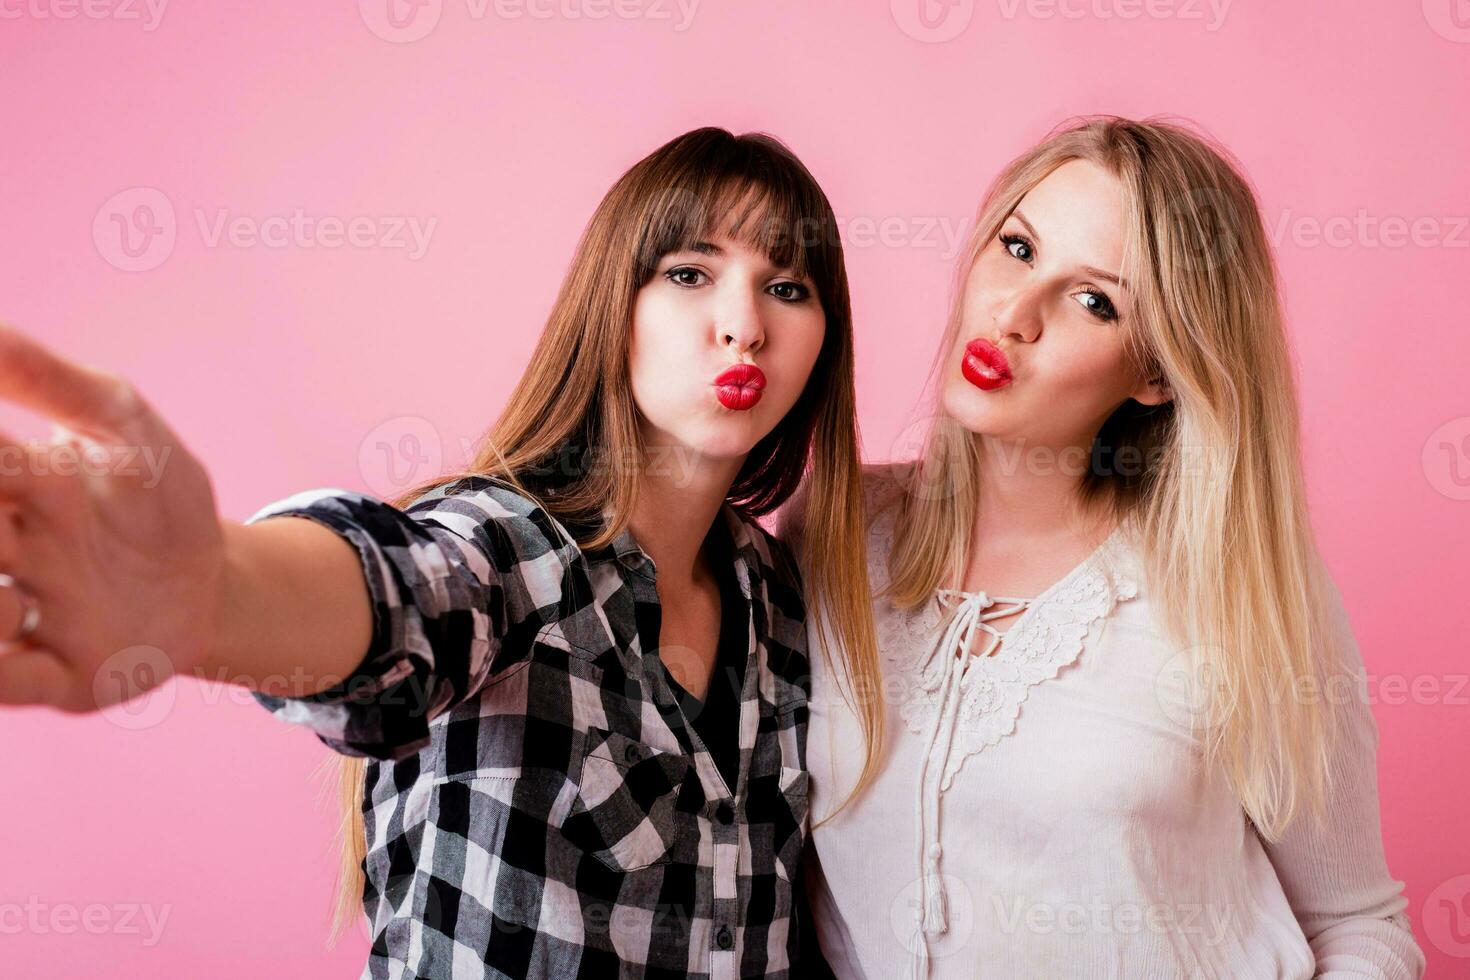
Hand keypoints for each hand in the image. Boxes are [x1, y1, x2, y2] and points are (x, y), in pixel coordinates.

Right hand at [0, 323, 225, 711]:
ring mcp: (28, 620)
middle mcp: (9, 554)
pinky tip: (19, 641)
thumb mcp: (124, 426)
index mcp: (15, 488)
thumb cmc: (159, 498)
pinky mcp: (60, 678)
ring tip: (19, 599)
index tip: (24, 478)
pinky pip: (11, 684)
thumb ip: (52, 380)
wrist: (214, 582)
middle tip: (11, 528)